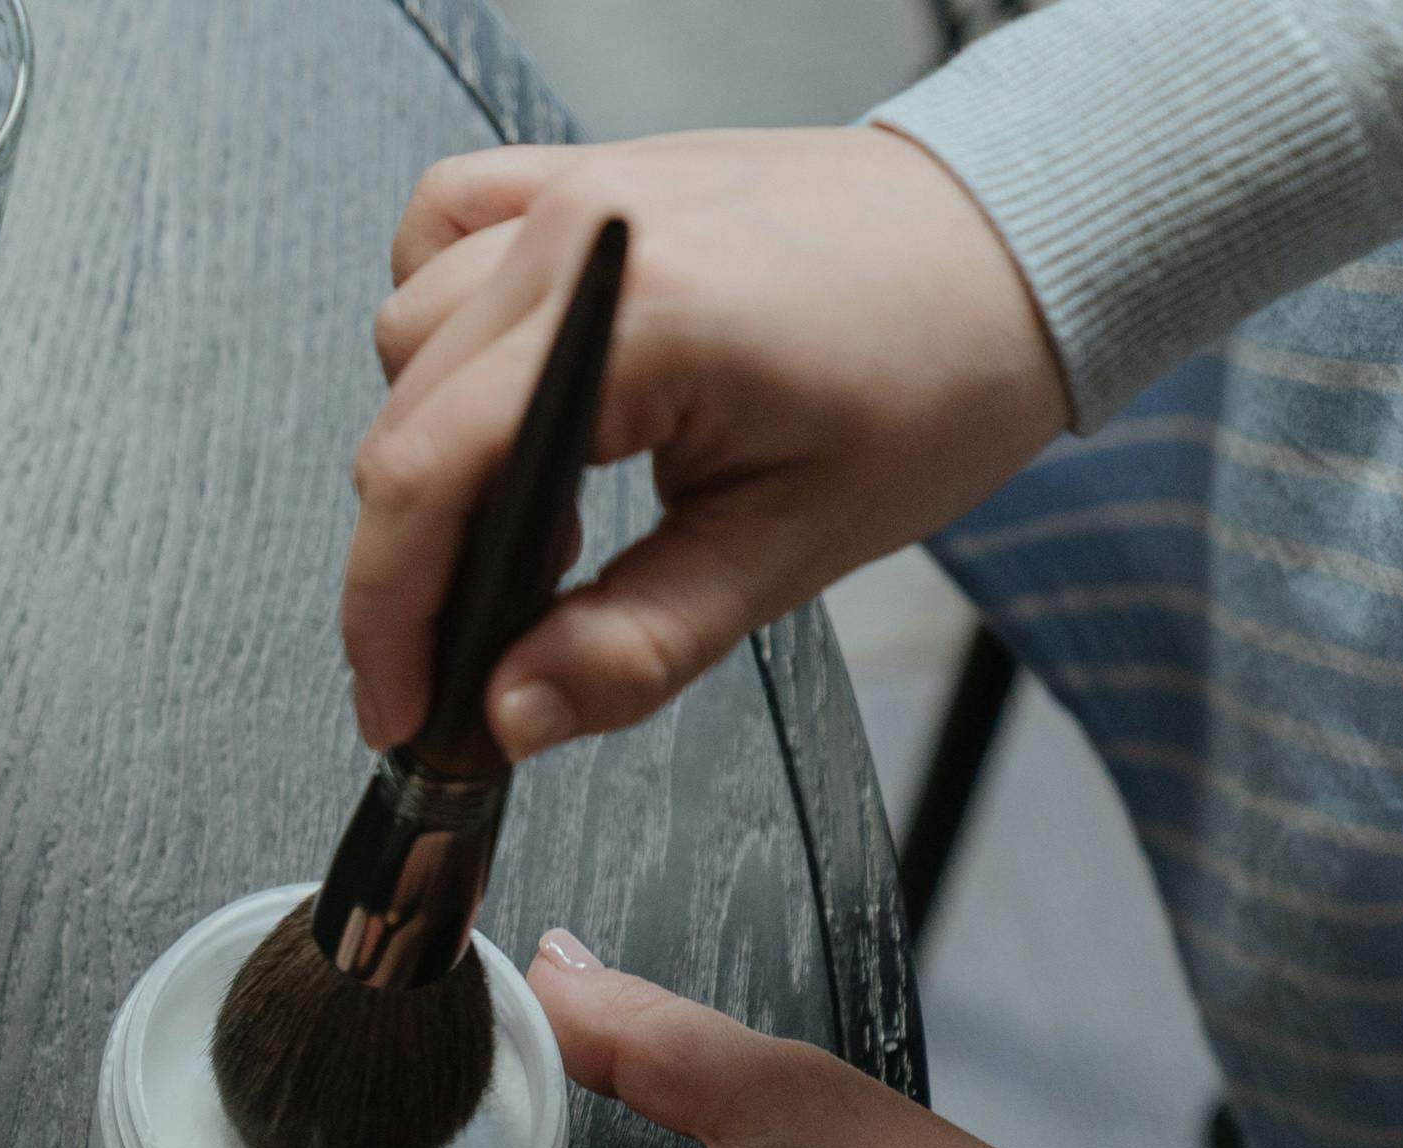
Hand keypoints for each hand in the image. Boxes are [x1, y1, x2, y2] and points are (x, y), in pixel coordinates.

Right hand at [345, 126, 1063, 759]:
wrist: (1017, 249)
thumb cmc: (942, 374)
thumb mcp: (793, 548)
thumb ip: (635, 644)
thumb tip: (508, 718)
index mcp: (647, 317)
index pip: (430, 474)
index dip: (385, 612)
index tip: (398, 705)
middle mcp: (589, 234)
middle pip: (401, 420)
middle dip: (410, 562)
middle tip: (472, 653)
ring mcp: (578, 189)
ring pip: (405, 336)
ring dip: (433, 446)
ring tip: (532, 521)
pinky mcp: (583, 174)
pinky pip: (438, 229)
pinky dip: (438, 321)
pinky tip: (500, 387)